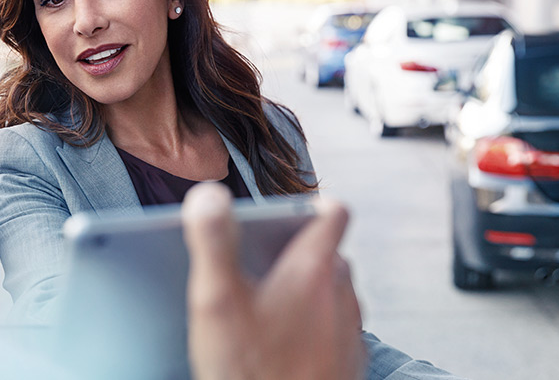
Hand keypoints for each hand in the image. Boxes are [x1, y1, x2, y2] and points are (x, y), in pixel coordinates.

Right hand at [182, 182, 365, 379]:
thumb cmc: (254, 372)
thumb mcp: (218, 301)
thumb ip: (213, 242)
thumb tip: (208, 196)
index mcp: (314, 269)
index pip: (332, 213)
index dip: (311, 206)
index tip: (290, 210)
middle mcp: (342, 294)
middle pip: (328, 253)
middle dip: (298, 253)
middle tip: (261, 267)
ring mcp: (349, 330)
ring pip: (333, 291)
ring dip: (308, 290)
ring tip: (268, 310)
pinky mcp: (349, 361)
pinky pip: (335, 327)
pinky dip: (314, 326)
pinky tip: (282, 346)